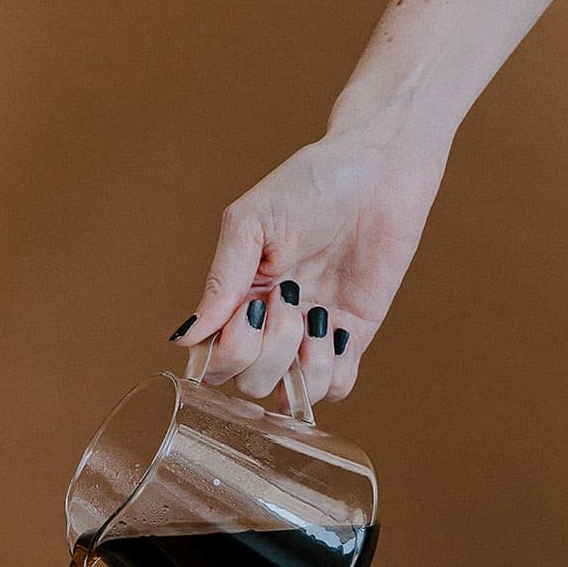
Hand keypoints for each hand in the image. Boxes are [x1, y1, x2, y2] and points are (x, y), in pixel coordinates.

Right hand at [171, 122, 449, 404]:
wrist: (380, 168)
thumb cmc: (311, 183)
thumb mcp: (251, 222)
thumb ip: (220, 280)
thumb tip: (187, 337)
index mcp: (235, 299)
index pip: (213, 363)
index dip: (230, 351)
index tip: (254, 305)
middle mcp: (267, 326)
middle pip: (249, 386)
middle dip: (270, 351)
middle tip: (291, 298)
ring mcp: (309, 336)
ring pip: (290, 397)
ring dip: (304, 365)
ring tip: (320, 316)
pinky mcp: (352, 338)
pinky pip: (335, 389)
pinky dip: (333, 372)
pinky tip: (340, 331)